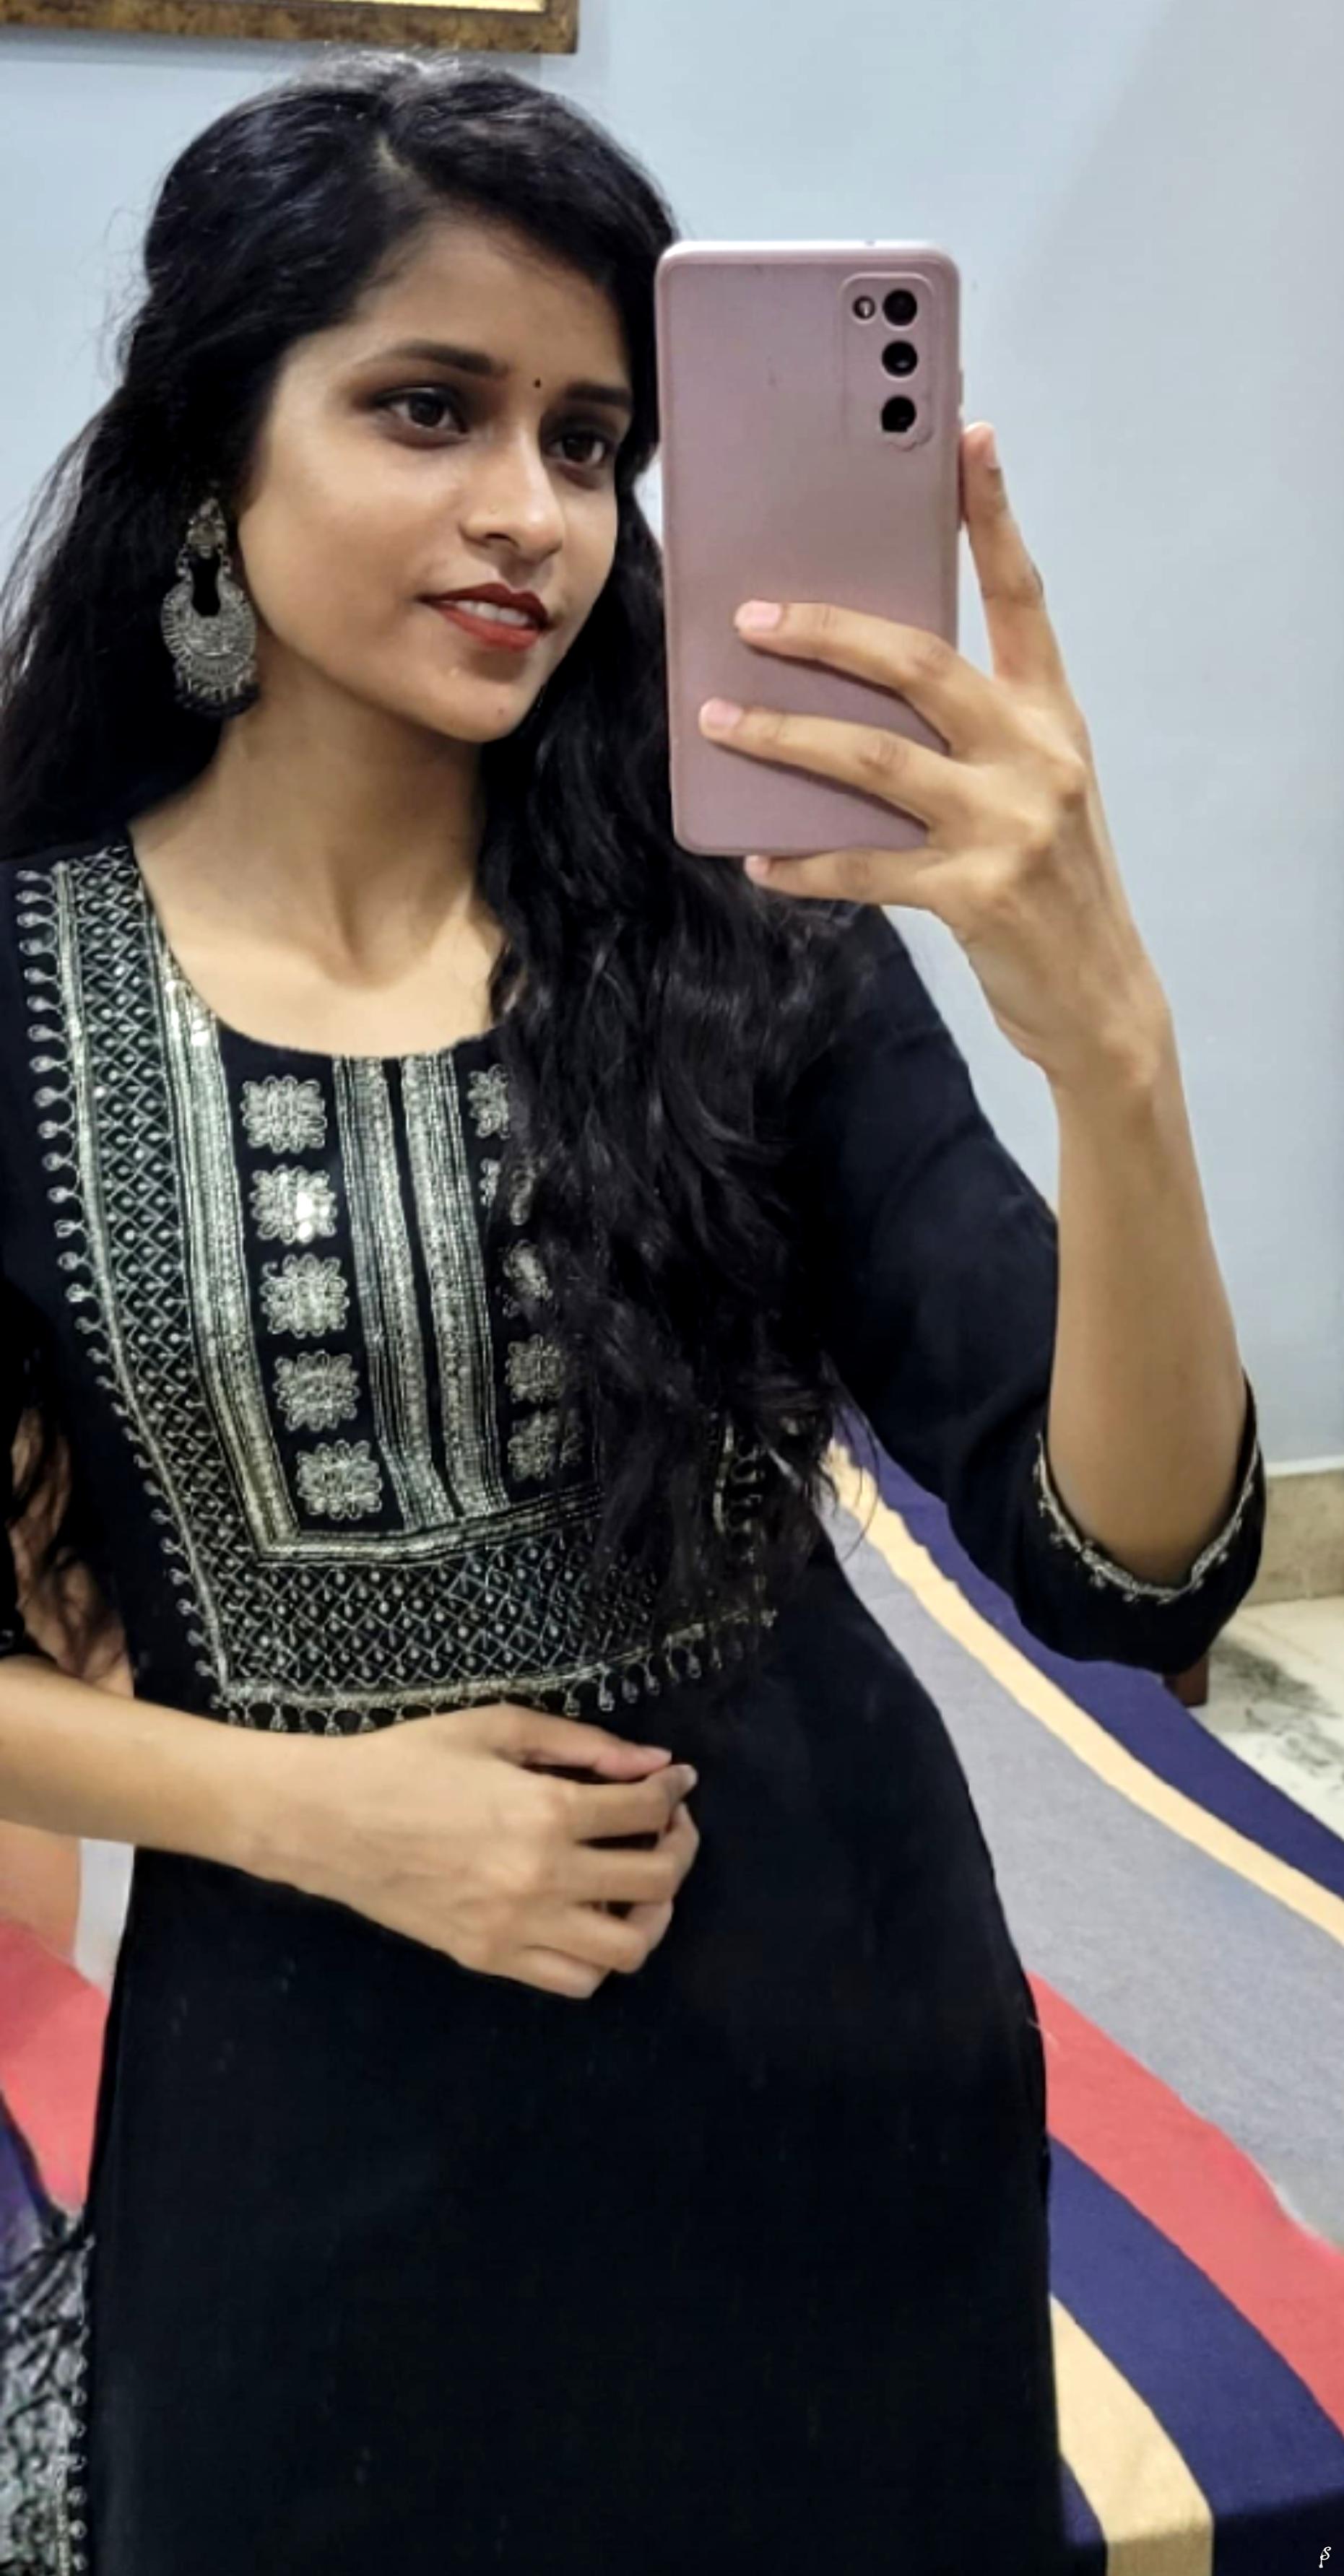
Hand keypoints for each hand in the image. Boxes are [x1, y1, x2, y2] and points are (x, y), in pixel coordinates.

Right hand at [276, 1701, 700, 2001]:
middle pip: (656, 1881)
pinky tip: (589, 1919)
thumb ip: (583, 1744)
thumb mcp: (497, 1728)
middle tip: (668, 1828)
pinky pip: (574, 1981)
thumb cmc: (410, 1761)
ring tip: (638, 1886)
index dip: (675, 1792)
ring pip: (627, 1950)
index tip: (677, 1782)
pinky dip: (598, 1957)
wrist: (329, 1821)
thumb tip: (653, 1762)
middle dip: (680, 1848)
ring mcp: (517, 1928)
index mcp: (546, 1810)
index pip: (647, 1810)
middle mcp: (543, 1878)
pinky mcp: (490, 1959)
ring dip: (651, 1916)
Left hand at [698, 422, 1170, 1095]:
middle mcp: (1035, 756)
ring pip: (874, 762)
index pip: (1021, 597)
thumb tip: (849, 686)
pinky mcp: (975, 895)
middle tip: (752, 616)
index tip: (967, 437)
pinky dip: (803, 865)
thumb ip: (968, 732)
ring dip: (786, 737)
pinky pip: (865, 870)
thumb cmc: (1048, 881)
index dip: (993, 516)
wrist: (1099, 997)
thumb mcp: (1030, 786)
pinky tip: (756, 859)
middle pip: (920, 666)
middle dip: (828, 634)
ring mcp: (1008, 825)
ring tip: (719, 720)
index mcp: (1051, 715)